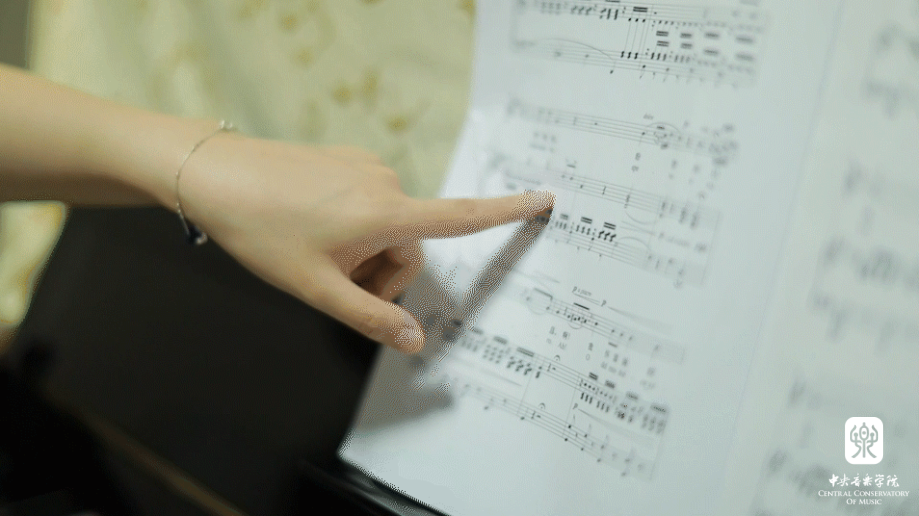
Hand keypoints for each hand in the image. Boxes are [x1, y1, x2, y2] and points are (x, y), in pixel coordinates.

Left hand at [176, 131, 553, 352]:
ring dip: (365, 251)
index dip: (506, 212)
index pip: (460, 218)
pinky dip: (352, 226)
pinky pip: (368, 203)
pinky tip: (311, 228)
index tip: (545, 199)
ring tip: (317, 254)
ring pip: (388, 226)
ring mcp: (365, 167)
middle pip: (410, 246)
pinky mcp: (347, 159)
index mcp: (386, 213)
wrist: (214, 174)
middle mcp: (385, 183)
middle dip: (382, 274)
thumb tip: (416, 343)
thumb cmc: (263, 231)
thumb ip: (370, 318)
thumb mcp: (316, 287)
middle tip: (335, 283)